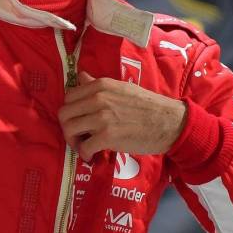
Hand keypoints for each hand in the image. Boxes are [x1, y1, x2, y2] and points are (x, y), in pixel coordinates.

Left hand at [58, 71, 187, 162]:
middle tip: (78, 137)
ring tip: (83, 146)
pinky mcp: (107, 136)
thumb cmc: (147, 106)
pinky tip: (92, 156)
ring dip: (73, 142)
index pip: (69, 97)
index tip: (78, 120)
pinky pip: (84, 147)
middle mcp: (97, 99)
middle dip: (67, 128)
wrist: (168, 122)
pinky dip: (85, 154)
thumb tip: (81, 76)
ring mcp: (101, 117)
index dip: (70, 111)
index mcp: (100, 86)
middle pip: (64, 114)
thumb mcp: (121, 88)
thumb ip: (98, 84)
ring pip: (69, 130)